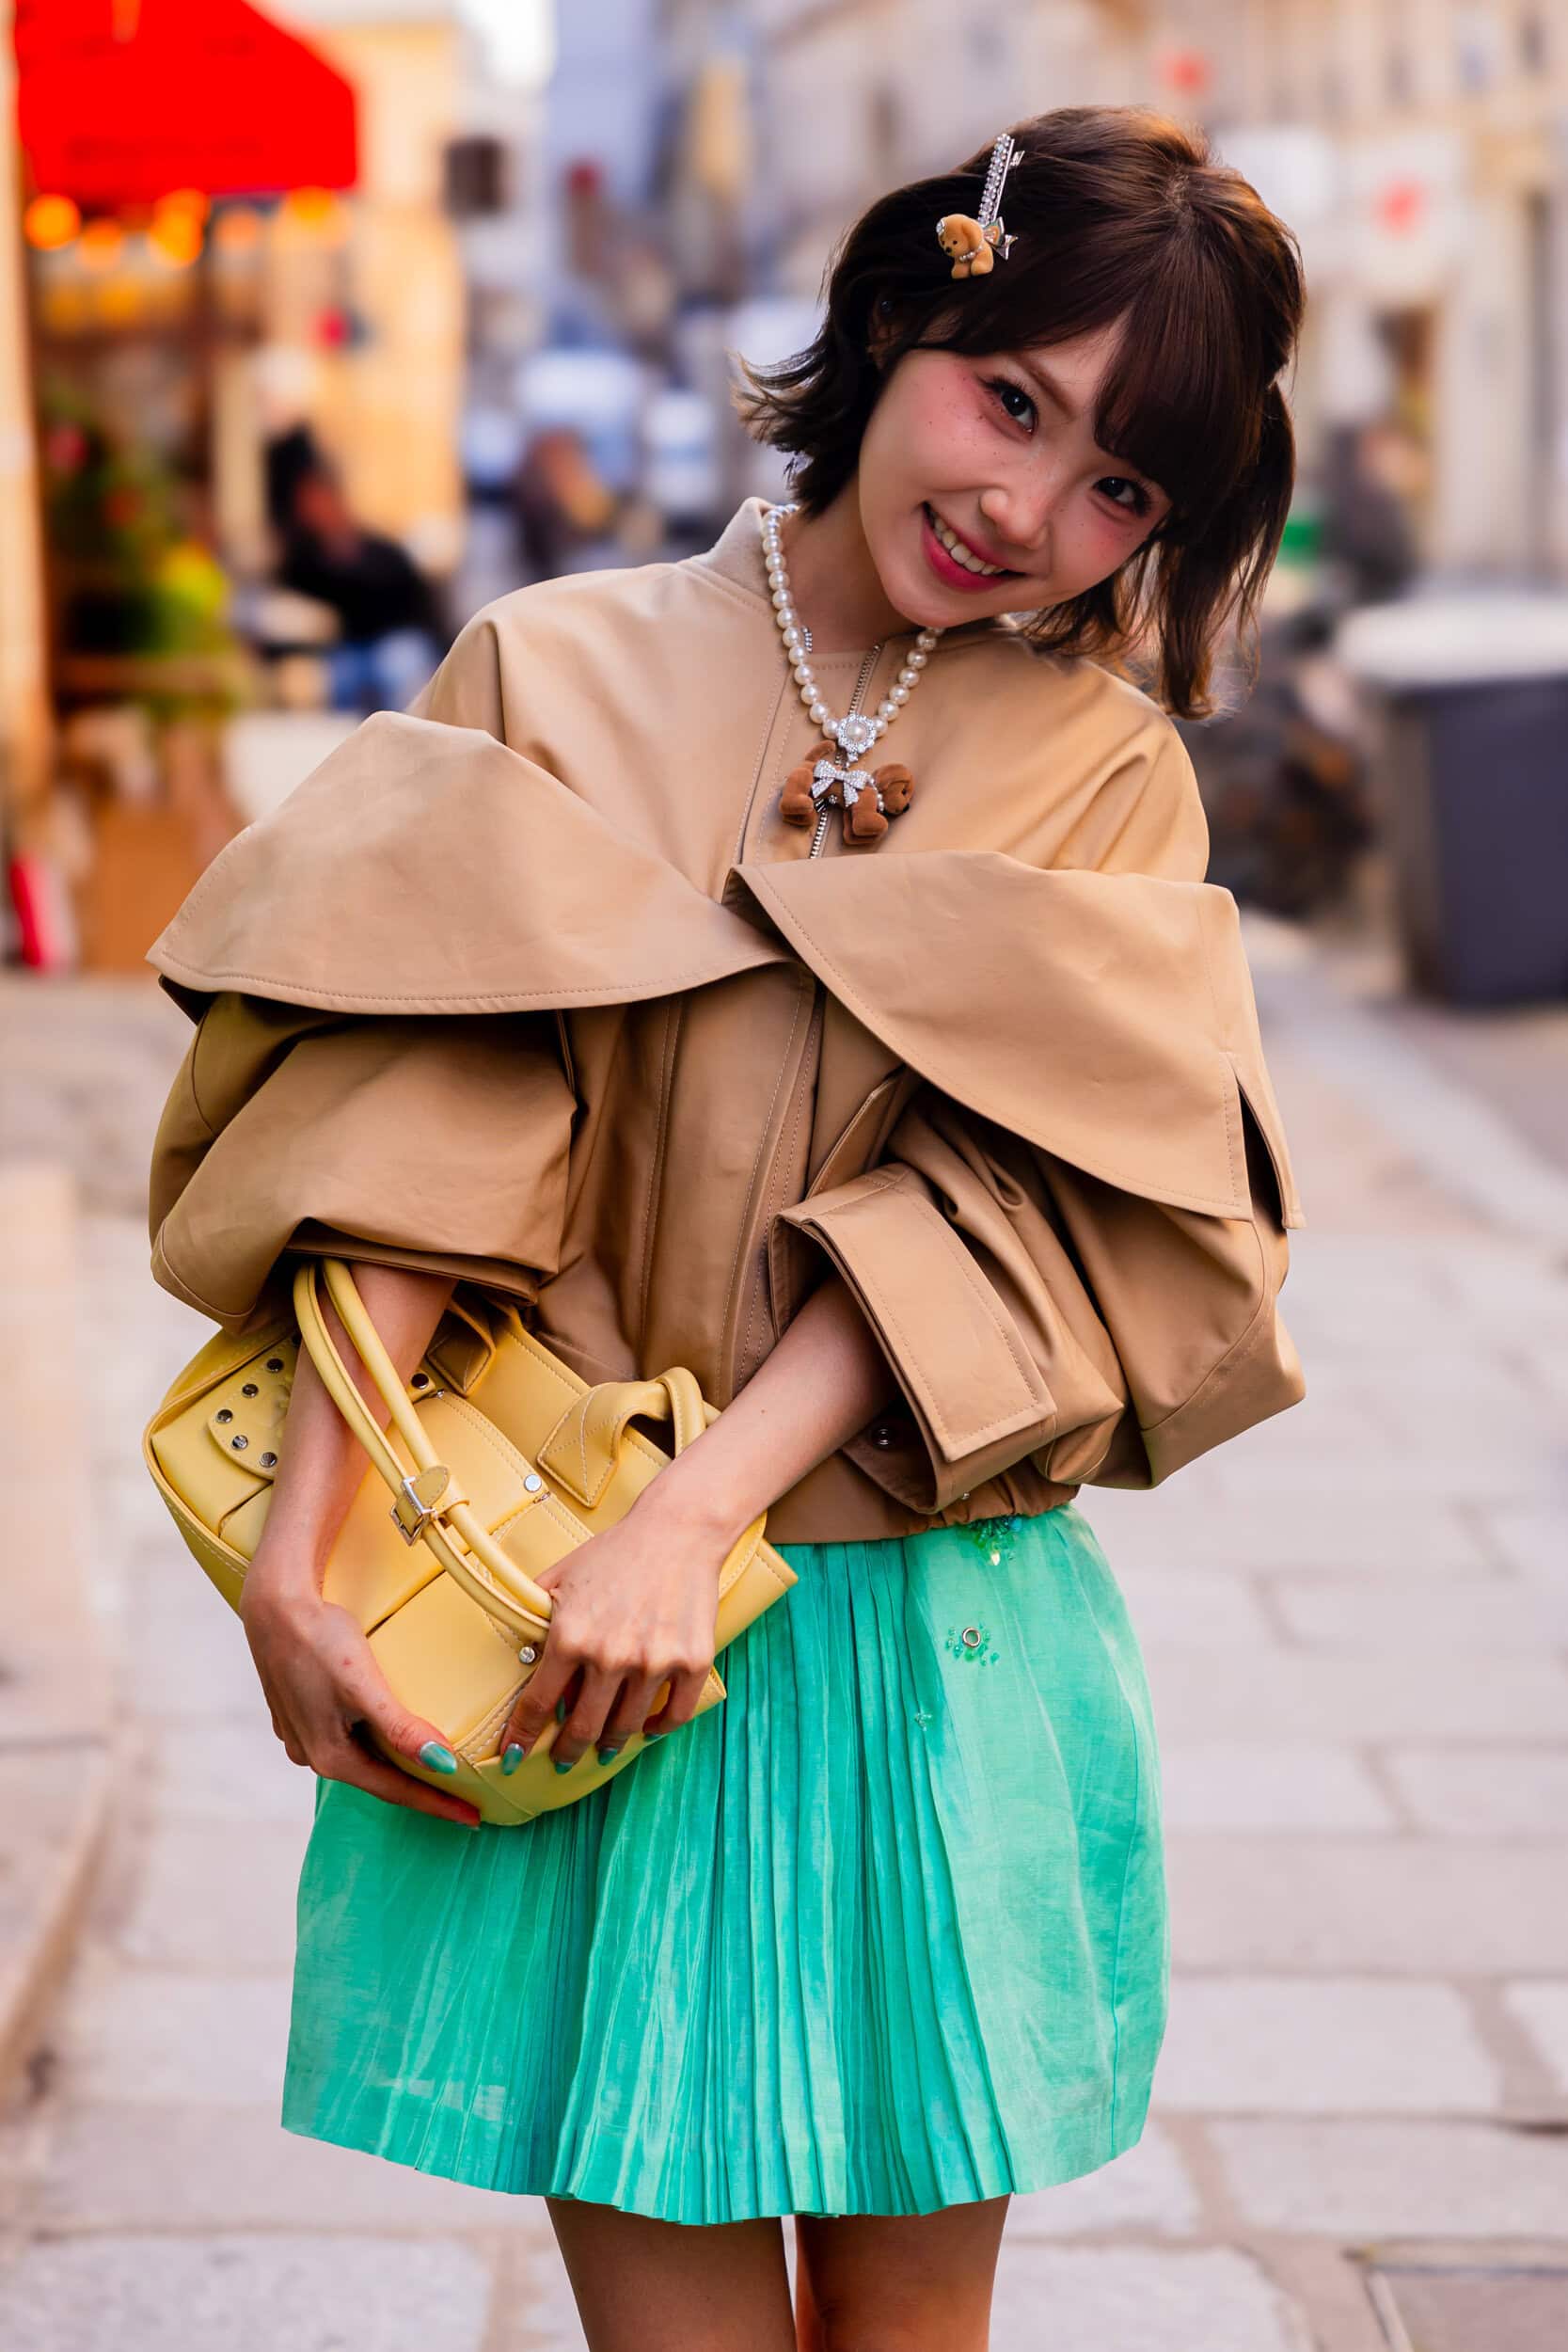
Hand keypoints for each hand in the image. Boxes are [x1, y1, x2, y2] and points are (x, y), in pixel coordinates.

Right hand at [242, 1564, 480, 1828]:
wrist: (274, 1605)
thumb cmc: (320, 1641)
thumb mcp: (364, 1686)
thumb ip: (401, 1729)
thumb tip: (442, 1765)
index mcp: (330, 1758)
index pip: (396, 1791)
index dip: (437, 1804)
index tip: (474, 1818)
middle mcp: (311, 1754)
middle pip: (379, 1778)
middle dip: (420, 1788)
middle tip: (462, 1797)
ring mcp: (302, 1734)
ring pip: (362, 1757)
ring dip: (397, 1764)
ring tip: (433, 1767)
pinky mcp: (300, 1711)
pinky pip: (347, 1736)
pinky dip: (375, 1740)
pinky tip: (390, 1733)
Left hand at [495, 1484, 735, 1773]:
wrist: (677, 1531)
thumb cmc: (615, 1553)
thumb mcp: (560, 1577)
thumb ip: (533, 1616)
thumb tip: (517, 1655)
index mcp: (571, 1637)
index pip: (538, 1704)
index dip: (522, 1736)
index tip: (513, 1756)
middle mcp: (610, 1656)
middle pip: (582, 1728)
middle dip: (567, 1752)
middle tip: (564, 1760)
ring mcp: (653, 1662)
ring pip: (626, 1727)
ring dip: (610, 1744)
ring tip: (604, 1747)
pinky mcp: (691, 1662)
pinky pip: (673, 1714)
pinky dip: (658, 1727)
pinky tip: (648, 1727)